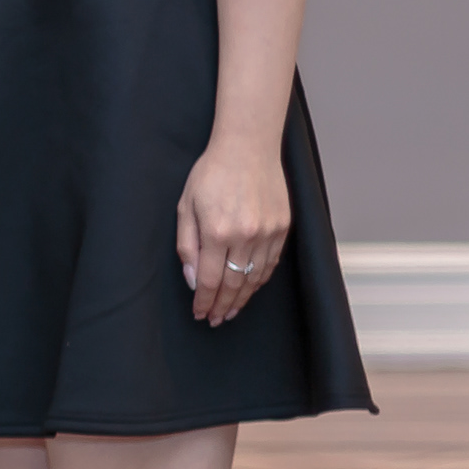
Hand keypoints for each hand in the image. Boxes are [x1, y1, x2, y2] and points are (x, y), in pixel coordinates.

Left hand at [175, 132, 289, 326]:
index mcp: (217, 232)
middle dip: (222, 306)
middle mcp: (244, 236)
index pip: (209, 280)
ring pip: (254, 278)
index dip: (204, 302)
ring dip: (242, 298)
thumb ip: (187, 245)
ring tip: (231, 311)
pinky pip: (270, 264)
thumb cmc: (211, 173)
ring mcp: (267, 233)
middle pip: (233, 284)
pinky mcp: (282, 228)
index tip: (199, 314)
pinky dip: (259, 280)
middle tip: (215, 320)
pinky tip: (249, 288)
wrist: (248, 148)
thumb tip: (193, 280)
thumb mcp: (186, 205)